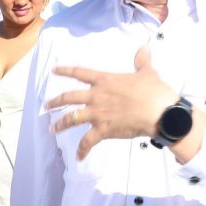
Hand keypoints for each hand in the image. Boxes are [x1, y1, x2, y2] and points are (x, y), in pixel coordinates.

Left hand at [45, 47, 177, 159]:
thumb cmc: (154, 91)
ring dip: (60, 124)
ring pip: (71, 118)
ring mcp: (97, 114)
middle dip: (55, 102)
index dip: (65, 71)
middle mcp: (96, 96)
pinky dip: (82, 150)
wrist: (159, 112)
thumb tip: (145, 48)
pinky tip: (79, 157)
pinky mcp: (103, 130)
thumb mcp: (147, 72)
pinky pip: (88, 141)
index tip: (54, 71)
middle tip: (46, 105)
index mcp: (104, 80)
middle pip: (68, 97)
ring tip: (52, 128)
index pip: (79, 72)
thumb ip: (142, 61)